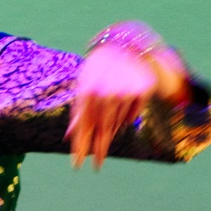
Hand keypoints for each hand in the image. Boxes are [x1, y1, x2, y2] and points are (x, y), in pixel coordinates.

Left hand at [67, 24, 189, 168]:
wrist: (125, 44)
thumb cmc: (99, 69)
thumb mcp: (84, 86)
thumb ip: (78, 112)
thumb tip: (69, 136)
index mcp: (88, 92)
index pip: (84, 126)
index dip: (81, 147)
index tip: (78, 165)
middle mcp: (107, 94)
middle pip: (102, 130)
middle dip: (98, 150)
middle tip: (95, 166)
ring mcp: (126, 93)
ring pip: (118, 123)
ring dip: (111, 130)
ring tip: (107, 127)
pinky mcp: (142, 91)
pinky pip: (132, 115)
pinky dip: (126, 116)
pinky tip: (122, 108)